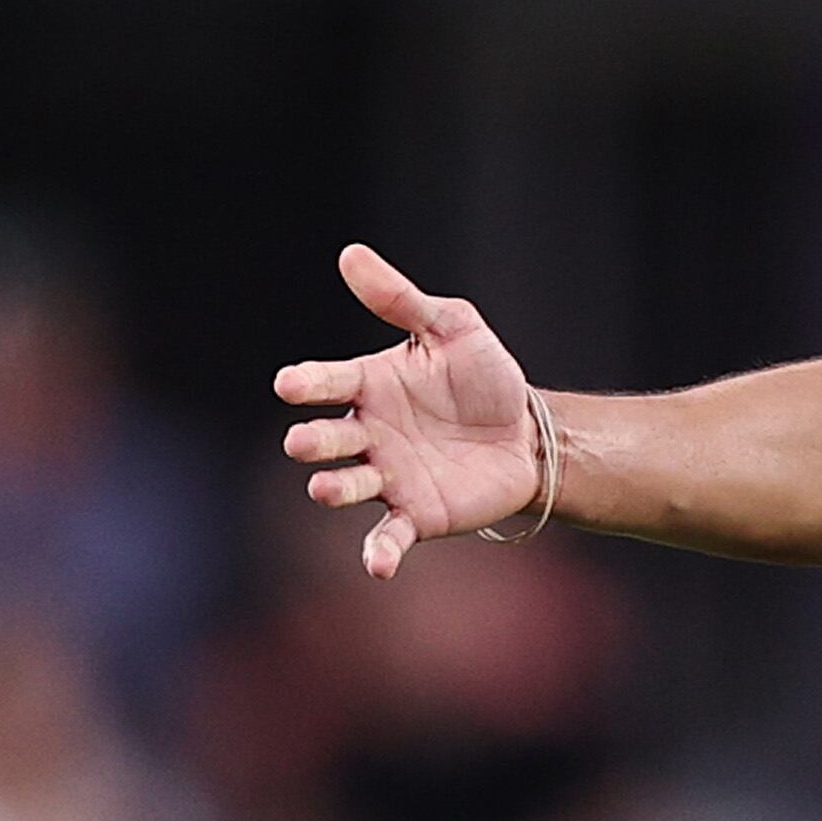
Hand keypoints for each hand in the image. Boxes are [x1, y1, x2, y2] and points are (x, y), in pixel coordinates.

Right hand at [272, 245, 542, 578]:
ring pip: (347, 485)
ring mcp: (387, 476)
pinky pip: (388, 535)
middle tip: (304, 441)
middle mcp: (367, 433)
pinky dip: (378, 551)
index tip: (291, 384)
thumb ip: (402, 301)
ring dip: (333, 488)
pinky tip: (377, 565)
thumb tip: (350, 255)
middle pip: (326, 437)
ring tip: (324, 488)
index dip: (307, 383)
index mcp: (368, 385)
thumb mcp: (453, 329)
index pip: (326, 382)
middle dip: (313, 440)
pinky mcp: (415, 514)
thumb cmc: (484, 378)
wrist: (530, 434)